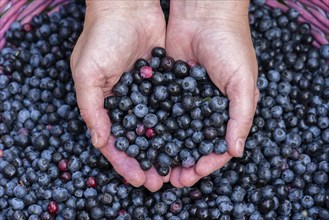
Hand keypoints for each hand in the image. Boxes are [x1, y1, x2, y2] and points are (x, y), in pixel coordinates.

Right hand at [70, 1, 167, 190]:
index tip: (137, 179)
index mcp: (105, 105)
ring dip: (164, 148)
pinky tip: (188, 139)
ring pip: (156, 128)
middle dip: (147, 161)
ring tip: (177, 167)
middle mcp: (126, 103)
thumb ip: (90, 107)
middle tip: (160, 181)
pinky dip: (178, 124)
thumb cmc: (101, 37)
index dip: (124, 163)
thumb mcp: (87, 72)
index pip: (114, 142)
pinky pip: (171, 108)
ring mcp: (146, 94)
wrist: (127, 6)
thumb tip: (98, 141)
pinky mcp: (163, 82)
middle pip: (137, 140)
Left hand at [166, 0, 258, 186]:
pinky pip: (159, 111)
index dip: (205, 164)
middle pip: (191, 143)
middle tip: (169, 179)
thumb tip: (235, 152)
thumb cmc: (231, 46)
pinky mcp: (166, 87)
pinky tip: (143, 138)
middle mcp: (204, 109)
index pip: (215, 146)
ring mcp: (184, 99)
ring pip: (173, 131)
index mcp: (225, 112)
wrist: (204, 14)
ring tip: (153, 164)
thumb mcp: (243, 83)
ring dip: (165, 149)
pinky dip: (153, 126)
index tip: (192, 175)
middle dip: (182, 162)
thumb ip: (241, 117)